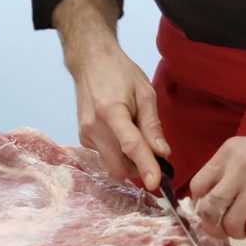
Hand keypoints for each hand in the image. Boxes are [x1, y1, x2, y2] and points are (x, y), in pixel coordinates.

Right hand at [71, 42, 170, 190]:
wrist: (90, 61)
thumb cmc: (120, 72)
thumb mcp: (145, 93)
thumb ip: (152, 125)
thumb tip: (163, 153)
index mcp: (111, 111)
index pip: (131, 146)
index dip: (145, 167)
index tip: (156, 184)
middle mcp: (93, 126)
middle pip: (119, 165)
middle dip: (140, 167)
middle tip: (156, 153)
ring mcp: (85, 133)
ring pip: (112, 164)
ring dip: (129, 160)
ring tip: (136, 134)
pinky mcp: (83, 137)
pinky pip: (105, 156)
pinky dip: (118, 152)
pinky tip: (121, 132)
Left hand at [189, 124, 245, 240]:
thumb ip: (230, 171)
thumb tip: (211, 203)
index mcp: (229, 152)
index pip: (198, 185)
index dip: (200, 205)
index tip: (208, 212)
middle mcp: (240, 167)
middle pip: (209, 208)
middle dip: (213, 224)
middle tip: (222, 228)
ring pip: (231, 223)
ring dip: (236, 232)